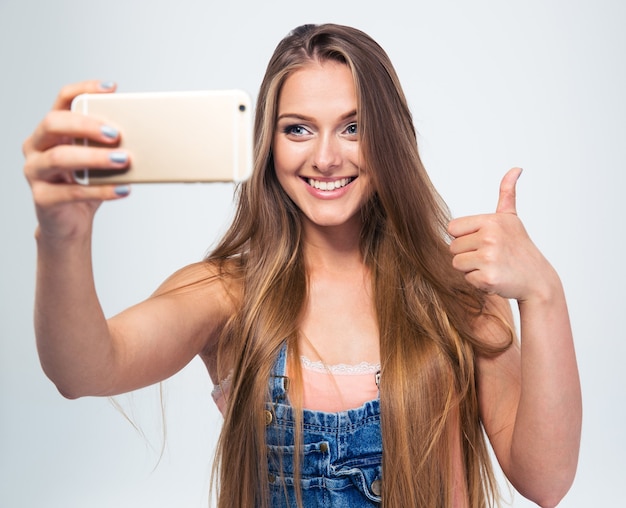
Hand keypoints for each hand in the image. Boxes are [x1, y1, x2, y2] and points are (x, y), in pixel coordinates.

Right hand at [23, 80, 130, 239]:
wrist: (70, 223)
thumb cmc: (85, 185)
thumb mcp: (98, 161)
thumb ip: (110, 146)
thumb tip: (145, 136)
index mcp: (51, 130)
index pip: (63, 100)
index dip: (84, 89)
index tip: (111, 88)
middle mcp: (36, 146)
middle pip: (55, 124)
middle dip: (87, 125)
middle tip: (117, 134)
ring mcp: (35, 171)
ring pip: (60, 158)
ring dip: (95, 157)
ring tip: (123, 160)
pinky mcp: (42, 198)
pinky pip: (72, 192)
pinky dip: (101, 190)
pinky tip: (123, 189)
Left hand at [448, 168, 553, 301]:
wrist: (538, 280)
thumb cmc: (520, 248)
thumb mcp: (512, 219)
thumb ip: (507, 194)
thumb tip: (515, 168)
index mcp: (491, 220)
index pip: (452, 228)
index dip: (464, 237)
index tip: (483, 240)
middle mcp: (490, 237)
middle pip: (453, 247)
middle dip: (468, 254)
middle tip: (490, 256)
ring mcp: (489, 258)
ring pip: (457, 263)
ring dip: (471, 268)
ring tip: (492, 266)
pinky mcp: (488, 278)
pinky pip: (467, 279)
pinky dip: (478, 282)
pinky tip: (495, 277)